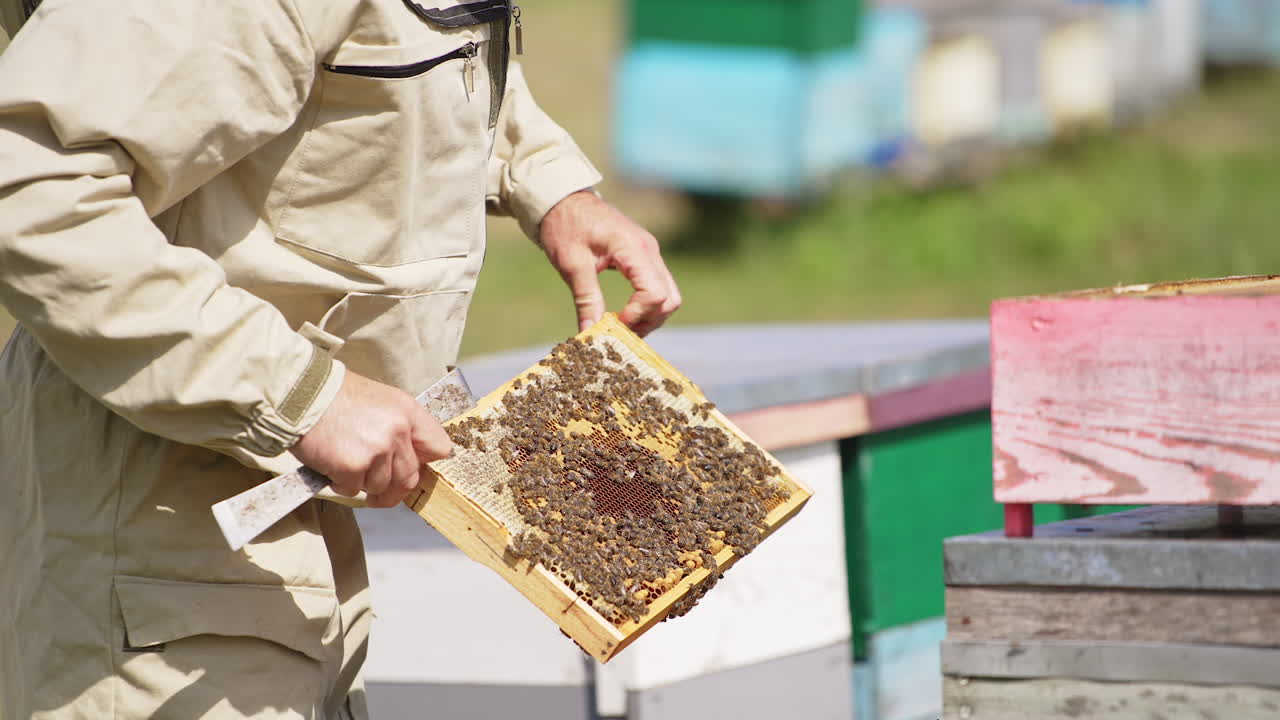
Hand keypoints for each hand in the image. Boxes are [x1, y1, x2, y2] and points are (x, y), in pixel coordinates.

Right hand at [291, 371, 453, 507]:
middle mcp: (398, 431)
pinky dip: (340, 483)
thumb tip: (408, 456)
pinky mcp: (353, 466)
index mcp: (408, 412)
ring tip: (345, 461)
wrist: (300, 392)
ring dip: (362, 482)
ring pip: (380, 487)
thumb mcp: (381, 400)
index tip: (412, 467)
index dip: (425, 462)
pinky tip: (331, 463)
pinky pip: (352, 490)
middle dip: (392, 487)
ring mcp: (377, 450)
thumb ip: (399, 426)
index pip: (440, 448)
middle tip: (376, 487)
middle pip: (410, 477)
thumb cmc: (336, 395)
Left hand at [538, 190, 681, 335]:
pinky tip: (624, 313)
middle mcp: (649, 249)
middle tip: (620, 332)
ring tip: (622, 326)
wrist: (563, 199)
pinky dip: (647, 305)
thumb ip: (586, 299)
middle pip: (669, 298)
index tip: (613, 323)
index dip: (636, 315)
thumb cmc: (565, 226)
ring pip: (668, 295)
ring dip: (650, 316)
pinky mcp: (644, 256)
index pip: (654, 293)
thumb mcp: (571, 265)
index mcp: (633, 248)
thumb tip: (590, 333)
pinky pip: (658, 286)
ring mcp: (650, 251)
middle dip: (648, 320)